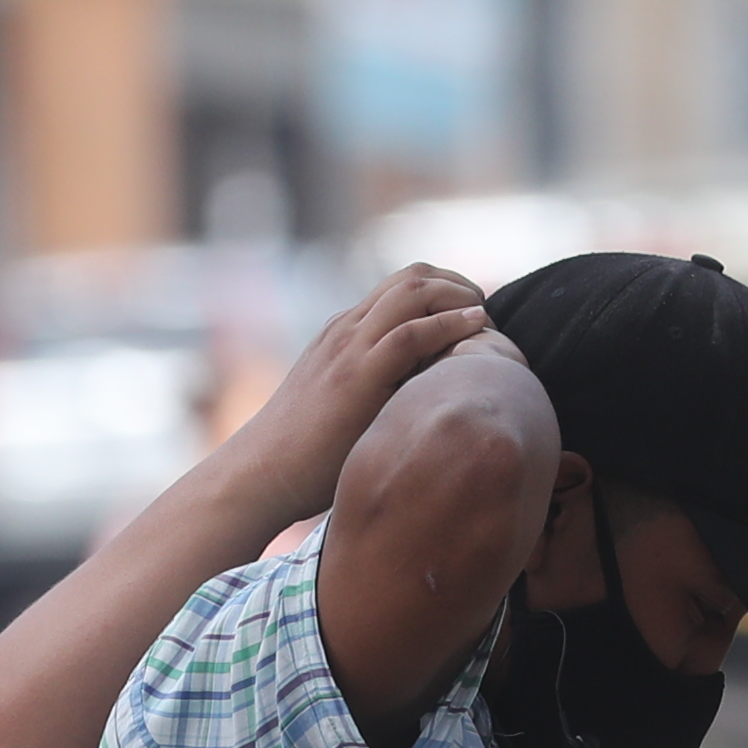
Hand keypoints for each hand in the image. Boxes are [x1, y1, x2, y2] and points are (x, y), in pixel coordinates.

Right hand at [212, 263, 495, 526]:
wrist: (262, 471)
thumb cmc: (305, 454)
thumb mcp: (343, 405)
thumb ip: (376, 390)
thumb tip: (422, 404)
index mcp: (344, 332)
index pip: (400, 285)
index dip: (444, 287)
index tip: (472, 309)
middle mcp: (347, 329)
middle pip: (412, 276)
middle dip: (457, 284)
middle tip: (484, 308)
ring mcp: (350, 348)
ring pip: (413, 292)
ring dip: (458, 297)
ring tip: (484, 317)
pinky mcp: (356, 375)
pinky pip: (410, 335)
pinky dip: (448, 325)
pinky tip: (475, 329)